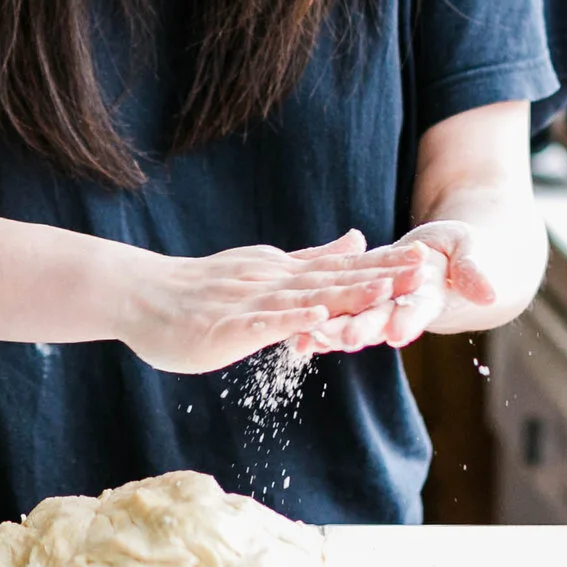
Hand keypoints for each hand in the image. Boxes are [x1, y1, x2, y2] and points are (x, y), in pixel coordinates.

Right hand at [111, 233, 434, 373]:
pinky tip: (318, 317)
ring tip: (386, 289)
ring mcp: (251, 301)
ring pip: (306, 297)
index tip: (425, 259)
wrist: (141, 296)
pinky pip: (263, 322)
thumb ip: (311, 259)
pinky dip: (291, 319)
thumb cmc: (199, 291)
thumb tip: (358, 240)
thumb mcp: (265, 267)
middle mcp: (273, 281)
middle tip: (425, 268)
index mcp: (283, 272)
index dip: (384, 265)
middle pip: (335, 279)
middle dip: (382, 275)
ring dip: (348, 294)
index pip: (341, 269)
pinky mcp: (228, 325)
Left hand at [290, 213, 541, 354]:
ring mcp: (378, 307)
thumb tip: (490, 294)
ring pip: (352, 320)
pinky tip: (297, 335)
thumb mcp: (470, 251)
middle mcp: (400, 308)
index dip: (408, 320)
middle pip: (380, 321)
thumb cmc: (462, 250)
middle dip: (362, 329)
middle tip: (345, 339)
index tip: (397, 332)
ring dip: (332, 331)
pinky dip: (319, 324)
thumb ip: (475, 271)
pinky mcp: (359, 300)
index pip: (419, 309)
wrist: (443, 257)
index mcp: (430, 297)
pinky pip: (337, 312)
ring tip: (310, 337)